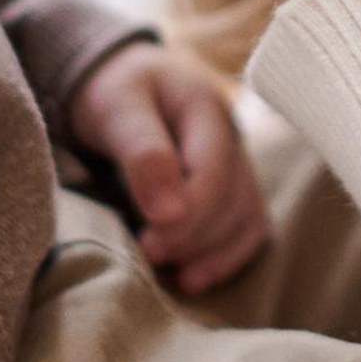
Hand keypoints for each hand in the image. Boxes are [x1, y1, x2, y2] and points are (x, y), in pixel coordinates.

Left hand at [67, 39, 270, 293]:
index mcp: (206, 108)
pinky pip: (247, 228)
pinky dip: (225, 258)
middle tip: (148, 257)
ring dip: (210, 253)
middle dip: (192, 238)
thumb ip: (143, 153)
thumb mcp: (116, 108)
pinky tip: (191, 278)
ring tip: (170, 274)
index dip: (188, 214)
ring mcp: (237, 164)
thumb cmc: (113, 92)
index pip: (215, 172)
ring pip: (245, 218)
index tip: (149, 243)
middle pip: (232, 201)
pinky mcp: (232, 189)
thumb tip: (169, 213)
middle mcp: (232, 138)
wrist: (120, 83)